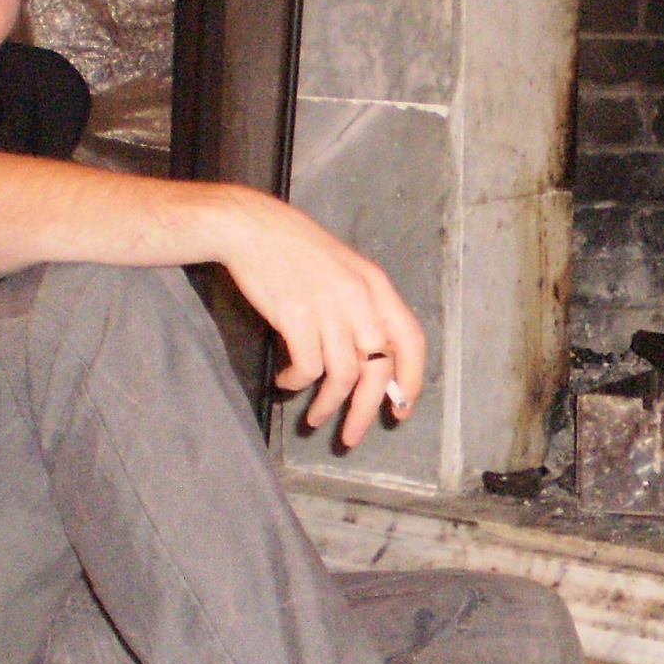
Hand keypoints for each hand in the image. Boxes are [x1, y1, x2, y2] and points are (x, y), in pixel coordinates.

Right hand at [208, 189, 427, 448]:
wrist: (251, 227)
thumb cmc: (296, 250)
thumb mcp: (344, 271)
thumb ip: (362, 312)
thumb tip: (371, 362)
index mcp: (376, 285)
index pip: (410, 340)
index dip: (411, 380)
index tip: (401, 408)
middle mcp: (359, 297)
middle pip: (376, 370)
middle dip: (365, 411)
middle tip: (352, 436)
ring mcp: (328, 306)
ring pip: (341, 375)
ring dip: (327, 405)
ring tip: (315, 417)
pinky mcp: (295, 315)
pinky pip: (306, 367)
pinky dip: (296, 382)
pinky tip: (286, 381)